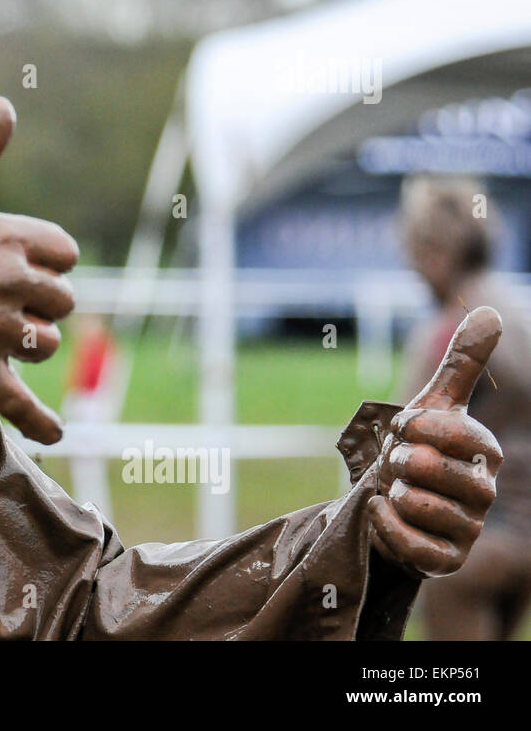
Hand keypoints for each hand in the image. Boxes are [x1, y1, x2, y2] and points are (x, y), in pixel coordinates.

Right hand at [0, 97, 77, 442]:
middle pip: (61, 299)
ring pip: (45, 343)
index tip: (16, 262)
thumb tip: (7, 102)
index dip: (45, 258)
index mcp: (7, 237)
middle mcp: (10, 282)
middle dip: (36, 301)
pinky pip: (18, 400)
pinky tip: (56, 434)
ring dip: (27, 342)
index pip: (63, 251)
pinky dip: (38, 420)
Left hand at [369, 306, 503, 576]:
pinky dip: (385, 526)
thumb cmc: (418, 449)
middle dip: (397, 460)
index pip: (457, 432)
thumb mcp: (433, 405)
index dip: (418, 426)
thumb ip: (462, 364)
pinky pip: (410, 545)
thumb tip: (491, 311)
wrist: (392, 501)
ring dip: (391, 493)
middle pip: (427, 468)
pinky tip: (380, 514)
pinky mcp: (443, 560)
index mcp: (484, 454)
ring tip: (394, 490)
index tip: (403, 427)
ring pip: (416, 504)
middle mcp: (483, 493)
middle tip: (395, 464)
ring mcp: (466, 530)